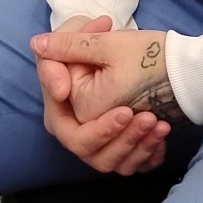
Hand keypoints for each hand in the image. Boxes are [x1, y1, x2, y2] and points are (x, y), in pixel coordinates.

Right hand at [33, 16, 172, 175]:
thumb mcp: (84, 38)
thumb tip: (39, 45)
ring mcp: (103, 143)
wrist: (125, 46)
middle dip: (122, 139)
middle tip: (146, 118)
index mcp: (61, 113)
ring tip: (160, 123)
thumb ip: (63, 46)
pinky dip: (151, 154)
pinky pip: (138, 163)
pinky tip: (163, 136)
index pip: (72, 135)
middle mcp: (79, 133)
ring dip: (139, 146)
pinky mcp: (126, 147)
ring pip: (117, 163)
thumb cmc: (96, 43)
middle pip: (95, 154)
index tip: (125, 111)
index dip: (98, 129)